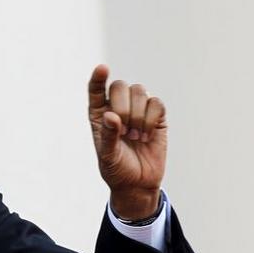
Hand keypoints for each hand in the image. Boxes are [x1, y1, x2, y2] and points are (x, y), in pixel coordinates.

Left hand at [88, 64, 166, 220]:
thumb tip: (111, 116)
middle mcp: (118, 107)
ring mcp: (138, 109)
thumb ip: (108, 136)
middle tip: (124, 131)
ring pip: (140, 90)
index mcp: (99, 114)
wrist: (138, 184)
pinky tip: (148, 135)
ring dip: (138, 115)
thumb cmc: (117, 169)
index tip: (102, 68)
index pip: (96, 89)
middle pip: (120, 86)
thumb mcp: (108, 156)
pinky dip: (152, 119)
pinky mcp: (157, 116)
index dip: (98, 77)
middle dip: (123, 106)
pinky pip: (156, 103)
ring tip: (136, 137)